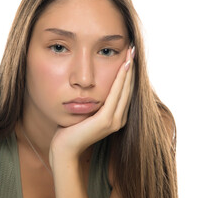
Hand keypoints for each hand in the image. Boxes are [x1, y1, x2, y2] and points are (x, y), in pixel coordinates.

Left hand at [49, 46, 134, 163]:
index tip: (128, 56)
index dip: (128, 73)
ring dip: (128, 70)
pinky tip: (123, 66)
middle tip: (132, 49)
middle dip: (130, 67)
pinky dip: (120, 79)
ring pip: (125, 89)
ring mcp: (114, 120)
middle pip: (128, 88)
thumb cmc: (71, 130)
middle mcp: (119, 119)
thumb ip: (93, 101)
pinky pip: (115, 94)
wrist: (65, 149)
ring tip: (130, 53)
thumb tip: (90, 86)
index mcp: (116, 117)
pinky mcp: (106, 120)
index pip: (125, 91)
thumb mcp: (86, 111)